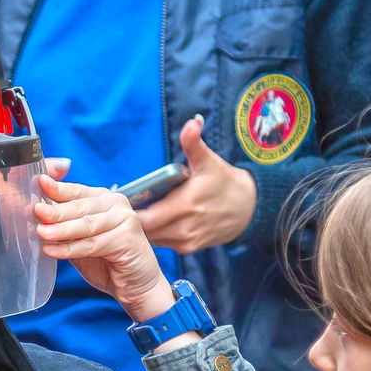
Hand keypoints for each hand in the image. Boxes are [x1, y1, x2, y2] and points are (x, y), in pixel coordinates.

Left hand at [33, 174, 174, 322]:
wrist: (136, 287)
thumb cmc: (106, 262)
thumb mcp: (79, 239)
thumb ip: (62, 225)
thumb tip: (34, 212)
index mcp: (103, 199)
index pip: (75, 191)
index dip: (56, 188)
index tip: (38, 182)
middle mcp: (116, 204)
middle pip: (80, 206)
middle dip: (56, 210)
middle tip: (36, 212)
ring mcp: (125, 219)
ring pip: (86, 225)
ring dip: (61, 230)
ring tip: (42, 233)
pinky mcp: (128, 238)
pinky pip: (92, 244)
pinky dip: (70, 249)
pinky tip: (52, 251)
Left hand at [136, 116, 256, 252]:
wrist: (249, 209)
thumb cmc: (225, 182)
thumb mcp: (209, 161)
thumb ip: (194, 143)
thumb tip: (192, 122)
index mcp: (186, 205)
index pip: (146, 218)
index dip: (130, 212)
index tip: (121, 200)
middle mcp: (185, 227)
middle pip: (145, 231)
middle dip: (133, 220)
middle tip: (123, 206)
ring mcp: (187, 241)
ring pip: (152, 239)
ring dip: (142, 228)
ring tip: (136, 212)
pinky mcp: (189, 248)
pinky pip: (163, 243)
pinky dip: (154, 234)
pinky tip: (151, 221)